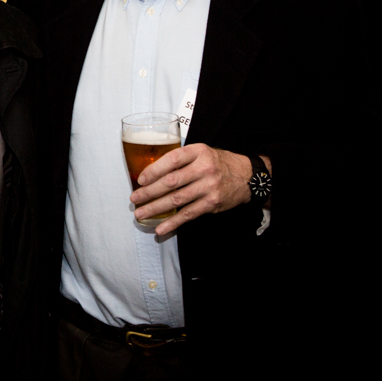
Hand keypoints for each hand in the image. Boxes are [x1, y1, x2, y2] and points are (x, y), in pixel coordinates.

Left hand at [132, 145, 265, 235]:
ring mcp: (209, 187)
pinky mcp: (212, 203)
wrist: (247, 176)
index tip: (140, 180)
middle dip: (149, 192)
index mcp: (198, 152)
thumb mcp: (201, 153)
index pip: (172, 160)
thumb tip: (150, 174)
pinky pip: (188, 214)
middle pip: (171, 182)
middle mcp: (204, 168)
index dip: (153, 170)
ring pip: (177, 199)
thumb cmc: (217, 163)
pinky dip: (173, 223)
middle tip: (134, 198)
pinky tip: (160, 228)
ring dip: (156, 208)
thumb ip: (180, 160)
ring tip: (141, 213)